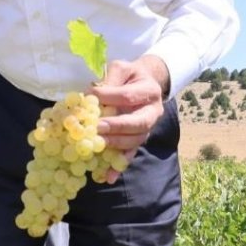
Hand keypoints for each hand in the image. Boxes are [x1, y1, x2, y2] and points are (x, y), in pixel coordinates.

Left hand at [92, 56, 167, 182]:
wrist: (144, 83)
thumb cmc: (129, 76)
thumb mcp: (120, 69)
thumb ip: (109, 79)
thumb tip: (92, 94)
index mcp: (149, 91)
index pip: (129, 96)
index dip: (111, 97)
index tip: (92, 98)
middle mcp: (153, 111)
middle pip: (139, 123)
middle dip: (118, 127)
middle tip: (98, 128)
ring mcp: (148, 128)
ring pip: (136, 140)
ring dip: (117, 145)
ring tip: (97, 145)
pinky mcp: (138, 140)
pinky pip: (130, 154)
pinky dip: (119, 167)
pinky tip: (108, 177)